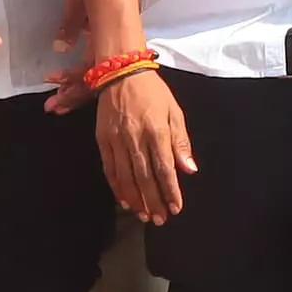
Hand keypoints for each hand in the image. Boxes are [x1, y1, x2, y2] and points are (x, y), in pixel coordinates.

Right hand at [93, 65, 194, 223]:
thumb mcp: (174, 111)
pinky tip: (125, 200)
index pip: (165, 168)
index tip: (176, 208)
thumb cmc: (153, 92)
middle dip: (153, 201)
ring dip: (135, 199)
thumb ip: (181, 141)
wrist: (120, 72)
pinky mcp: (102, 139)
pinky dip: (117, 187)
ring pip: (126, 177)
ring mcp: (117, 140)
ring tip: (144, 215)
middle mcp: (136, 138)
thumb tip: (189, 169)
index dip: (170, 191)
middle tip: (160, 219)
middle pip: (145, 178)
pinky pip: (110, 169)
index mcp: (157, 131)